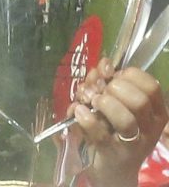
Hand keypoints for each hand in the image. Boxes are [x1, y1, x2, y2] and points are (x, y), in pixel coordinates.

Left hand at [71, 58, 167, 186]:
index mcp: (154, 112)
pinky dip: (86, 118)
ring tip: (91, 101)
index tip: (112, 76)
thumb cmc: (112, 131)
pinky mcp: (113, 155)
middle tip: (100, 93)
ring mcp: (133, 143)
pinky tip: (78, 111)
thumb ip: (106, 82)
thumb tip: (103, 63)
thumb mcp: (111, 104)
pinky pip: (100, 134)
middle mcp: (149, 128)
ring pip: (126, 118)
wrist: (112, 170)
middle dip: (115, 89)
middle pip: (139, 100)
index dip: (128, 75)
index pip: (151, 86)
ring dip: (104, 103)